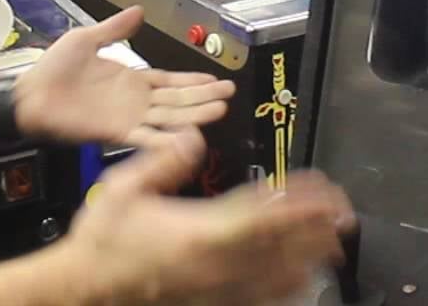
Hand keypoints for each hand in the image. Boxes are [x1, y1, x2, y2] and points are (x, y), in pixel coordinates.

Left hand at [15, 7, 235, 147]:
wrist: (29, 96)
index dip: (193, 81)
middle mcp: (134, 101)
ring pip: (169, 118)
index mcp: (130, 79)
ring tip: (218, 111)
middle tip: (229, 95)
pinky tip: (185, 140)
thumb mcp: (87, 38)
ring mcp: (127, 118)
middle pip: (178, 100)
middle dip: (204, 97)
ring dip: (193, 116)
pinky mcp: (114, 133)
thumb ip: (115, 28)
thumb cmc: (52, 70)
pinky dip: (165, 140)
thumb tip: (138, 10)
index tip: (216, 79)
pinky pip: (145, 138)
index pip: (170, 81)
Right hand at [59, 131, 353, 305]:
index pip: (263, 214)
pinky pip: (258, 299)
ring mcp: (216, 291)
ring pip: (276, 277)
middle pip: (281, 247)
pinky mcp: (212, 304)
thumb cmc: (102, 242)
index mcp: (200, 232)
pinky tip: (301, 281)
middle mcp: (216, 265)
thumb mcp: (124, 188)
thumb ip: (163, 160)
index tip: (323, 190)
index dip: (298, 202)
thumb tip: (192, 139)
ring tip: (334, 243)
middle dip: (316, 229)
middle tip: (342, 213)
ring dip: (309, 258)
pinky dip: (285, 289)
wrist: (84, 289)